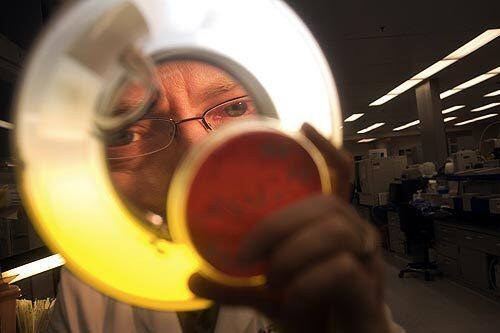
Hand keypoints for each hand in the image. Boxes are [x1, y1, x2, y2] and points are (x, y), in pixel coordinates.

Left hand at [189, 124, 389, 332]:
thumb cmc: (309, 312)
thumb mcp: (266, 295)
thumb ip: (234, 286)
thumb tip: (192, 278)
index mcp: (332, 229)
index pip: (339, 178)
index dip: (325, 152)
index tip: (304, 127)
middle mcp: (356, 237)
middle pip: (326, 205)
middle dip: (280, 225)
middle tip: (248, 254)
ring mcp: (368, 263)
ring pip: (335, 233)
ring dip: (293, 255)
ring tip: (273, 281)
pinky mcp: (371, 291)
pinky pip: (343, 270)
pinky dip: (308, 284)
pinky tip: (292, 299)